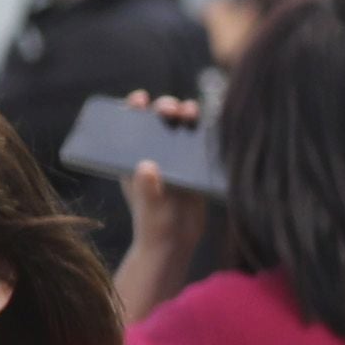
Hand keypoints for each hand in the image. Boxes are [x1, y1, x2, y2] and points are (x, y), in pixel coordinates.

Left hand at [111, 105, 217, 322]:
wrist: (176, 245)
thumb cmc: (155, 227)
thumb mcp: (149, 208)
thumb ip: (147, 189)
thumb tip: (147, 166)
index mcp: (135, 158)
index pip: (132, 125)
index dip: (134, 107)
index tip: (140, 99)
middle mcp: (155, 153)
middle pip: (160, 120)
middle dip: (166, 108)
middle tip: (173, 111)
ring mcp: (176, 159)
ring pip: (182, 127)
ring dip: (188, 115)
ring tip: (192, 113)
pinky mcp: (194, 166)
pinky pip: (200, 143)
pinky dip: (206, 131)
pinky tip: (212, 125)